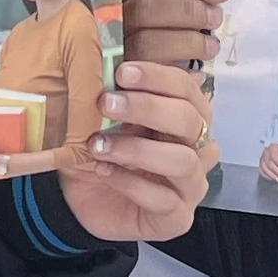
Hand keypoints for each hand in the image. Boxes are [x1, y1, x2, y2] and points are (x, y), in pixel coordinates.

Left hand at [56, 60, 214, 243]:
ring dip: (136, 149)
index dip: (158, 77)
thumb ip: (116, 92)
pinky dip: (129, 182)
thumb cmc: (101, 147)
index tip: (122, 72)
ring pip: (181, 161)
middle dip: (147, 108)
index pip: (187, 89)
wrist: (80, 198)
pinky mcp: (177, 219)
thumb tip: (110, 57)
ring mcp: (191, 186)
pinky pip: (163, 199)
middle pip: (189, 121)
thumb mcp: (104, 116)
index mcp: (186, 117)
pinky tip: (102, 171)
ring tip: (98, 145)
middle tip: (107, 103)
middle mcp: (197, 150)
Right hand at [120, 0, 229, 75]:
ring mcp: (114, 54)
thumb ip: (181, 5)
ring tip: (211, 47)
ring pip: (146, 43)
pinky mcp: (121, 83)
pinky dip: (178, 74)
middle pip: (146, 7)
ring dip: (187, 42)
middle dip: (188, 10)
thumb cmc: (158, 51)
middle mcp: (113, 24)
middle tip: (215, 19)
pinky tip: (198, 75)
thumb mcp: (163, 21)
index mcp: (125, 0)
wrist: (130, 101)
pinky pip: (151, 77)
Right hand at [258, 140, 277, 187]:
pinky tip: (274, 179)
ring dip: (272, 175)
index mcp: (272, 148)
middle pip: (268, 163)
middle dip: (276, 170)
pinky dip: (268, 176)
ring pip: (264, 168)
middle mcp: (265, 153)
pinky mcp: (260, 165)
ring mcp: (262, 160)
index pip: (274, 156)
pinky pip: (262, 172)